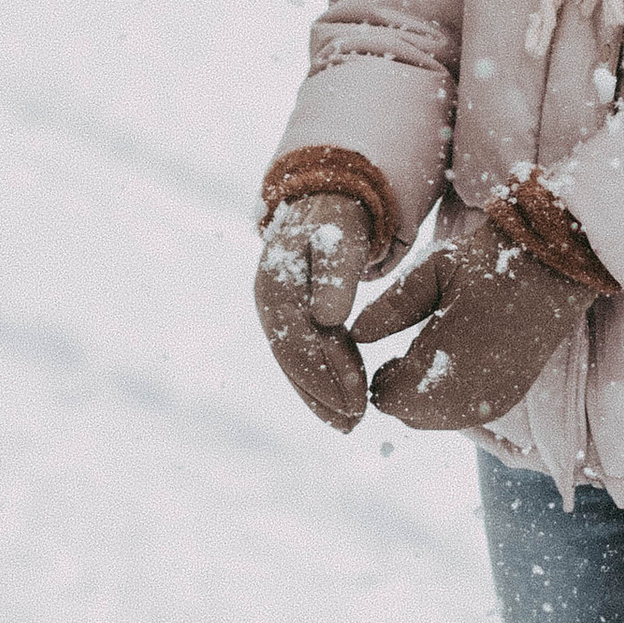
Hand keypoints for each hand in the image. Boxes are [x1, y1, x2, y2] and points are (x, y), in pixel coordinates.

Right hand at [254, 195, 375, 430]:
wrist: (328, 199)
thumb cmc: (340, 220)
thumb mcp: (340, 238)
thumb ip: (335, 275)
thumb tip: (326, 318)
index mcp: (277, 283)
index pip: (297, 342)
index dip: (323, 376)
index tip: (352, 402)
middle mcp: (269, 300)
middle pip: (293, 358)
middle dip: (322, 395)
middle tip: (354, 423)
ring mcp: (276, 309)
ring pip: (295, 361)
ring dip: (320, 395)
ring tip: (348, 422)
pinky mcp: (290, 314)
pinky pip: (303, 352)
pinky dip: (321, 379)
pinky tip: (341, 399)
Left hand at [354, 212, 601, 432]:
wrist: (558, 264)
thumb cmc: (492, 260)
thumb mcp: (433, 271)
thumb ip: (391, 307)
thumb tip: (355, 334)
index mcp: (445, 366)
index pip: (389, 398)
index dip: (378, 377)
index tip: (382, 351)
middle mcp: (469, 397)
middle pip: (411, 415)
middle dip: (399, 390)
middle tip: (400, 353)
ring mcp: (493, 401)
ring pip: (438, 418)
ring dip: (425, 395)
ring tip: (428, 353)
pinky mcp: (510, 396)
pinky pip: (466, 412)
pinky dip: (451, 396)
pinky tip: (456, 360)